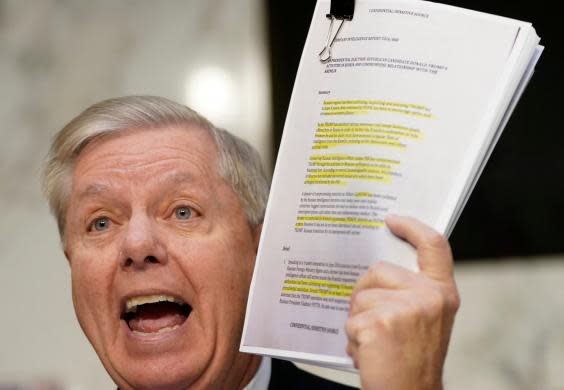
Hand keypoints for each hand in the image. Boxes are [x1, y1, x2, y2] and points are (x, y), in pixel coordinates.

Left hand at [345, 215, 459, 389]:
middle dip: (365, 294)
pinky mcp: (381, 322)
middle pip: (378, 270)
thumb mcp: (426, 321)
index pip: (433, 245)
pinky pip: (351, 321)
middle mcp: (429, 296)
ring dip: (358, 321)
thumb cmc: (413, 361)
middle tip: (372, 324)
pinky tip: (368, 355)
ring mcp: (406, 308)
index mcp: (442, 292)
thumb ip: (412, 292)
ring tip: (375, 345)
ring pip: (360, 296)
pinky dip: (353, 340)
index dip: (413, 227)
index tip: (392, 219)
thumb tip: (378, 269)